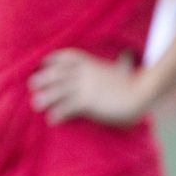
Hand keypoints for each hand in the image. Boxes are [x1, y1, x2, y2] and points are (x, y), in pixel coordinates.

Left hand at [28, 49, 145, 125]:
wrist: (144, 92)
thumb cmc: (136, 83)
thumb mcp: (123, 69)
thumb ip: (119, 63)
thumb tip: (126, 55)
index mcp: (92, 63)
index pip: (67, 56)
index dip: (53, 59)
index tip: (43, 63)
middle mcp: (85, 73)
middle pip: (58, 73)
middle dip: (44, 77)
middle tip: (31, 83)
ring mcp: (86, 86)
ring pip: (59, 90)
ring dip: (46, 96)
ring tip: (35, 103)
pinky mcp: (89, 102)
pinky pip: (68, 107)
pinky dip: (59, 113)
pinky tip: (51, 119)